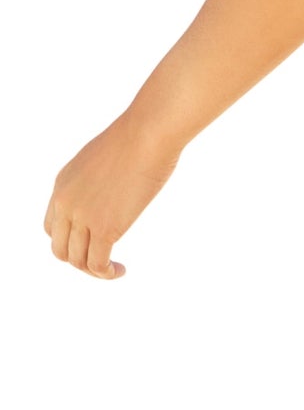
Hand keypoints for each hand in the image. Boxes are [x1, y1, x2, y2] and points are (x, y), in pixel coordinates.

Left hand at [43, 110, 182, 279]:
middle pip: (59, 248)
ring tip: (114, 269)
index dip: (70, 241)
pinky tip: (121, 269)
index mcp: (62, 185)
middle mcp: (66, 202)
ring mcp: (84, 216)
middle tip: (103, 260)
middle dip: (80, 260)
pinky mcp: (105, 228)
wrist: (145, 136)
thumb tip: (111, 192)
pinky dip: (107, 273)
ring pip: (77, 261)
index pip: (52, 227)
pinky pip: (97, 264)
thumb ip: (96, 181)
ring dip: (95, 271)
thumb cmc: (133, 141)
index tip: (93, 242)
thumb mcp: (100, 160)